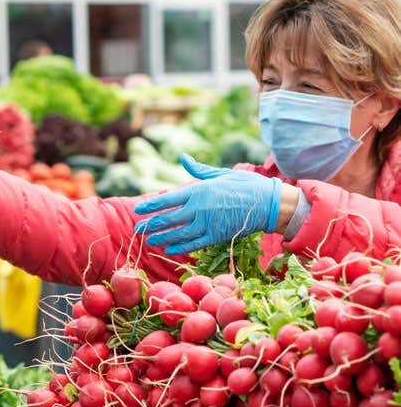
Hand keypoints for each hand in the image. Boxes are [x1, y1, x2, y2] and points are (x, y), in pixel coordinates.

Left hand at [133, 154, 282, 254]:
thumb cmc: (245, 185)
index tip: (138, 210)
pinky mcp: (217, 237)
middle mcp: (199, 208)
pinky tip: (168, 248)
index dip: (151, 206)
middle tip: (138, 228)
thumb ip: (199, 170)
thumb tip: (184, 158)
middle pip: (169, 219)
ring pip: (178, 233)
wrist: (268, 204)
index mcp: (199, 191)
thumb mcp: (220, 174)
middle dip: (151, 224)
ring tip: (148, 240)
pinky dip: (179, 247)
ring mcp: (208, 224)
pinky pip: (194, 244)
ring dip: (161, 237)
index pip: (167, 199)